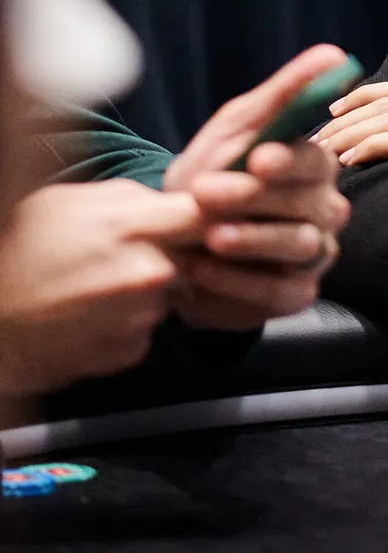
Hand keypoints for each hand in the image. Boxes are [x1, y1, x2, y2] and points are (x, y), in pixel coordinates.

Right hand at [0, 180, 200, 395]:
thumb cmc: (19, 253)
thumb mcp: (67, 203)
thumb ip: (129, 199)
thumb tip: (165, 203)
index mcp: (131, 227)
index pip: (204, 215)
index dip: (204, 215)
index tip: (194, 218)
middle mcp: (147, 273)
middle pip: (188, 257)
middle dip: (167, 253)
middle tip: (120, 256)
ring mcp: (141, 317)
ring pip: (165, 294)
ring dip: (145, 291)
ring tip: (95, 287)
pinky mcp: (130, 352)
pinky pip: (145, 330)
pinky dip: (127, 324)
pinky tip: (91, 316)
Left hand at [162, 45, 351, 331]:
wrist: (174, 237)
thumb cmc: (210, 172)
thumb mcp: (238, 126)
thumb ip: (285, 93)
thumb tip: (334, 53)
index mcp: (314, 166)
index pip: (315, 161)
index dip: (289, 159)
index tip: (257, 157)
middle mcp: (325, 210)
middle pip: (308, 205)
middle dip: (255, 199)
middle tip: (206, 194)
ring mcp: (314, 256)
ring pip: (298, 248)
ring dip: (251, 241)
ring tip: (208, 237)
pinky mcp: (294, 295)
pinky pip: (278, 294)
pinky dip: (238, 284)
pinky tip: (202, 272)